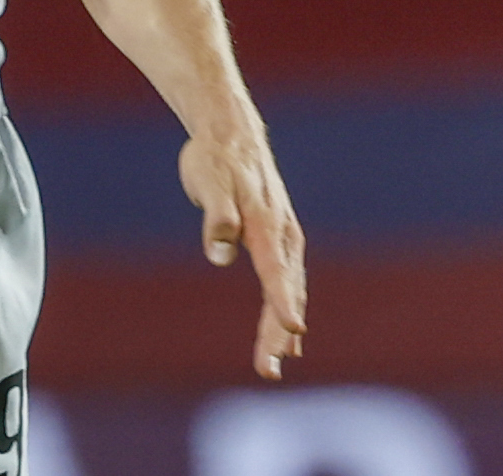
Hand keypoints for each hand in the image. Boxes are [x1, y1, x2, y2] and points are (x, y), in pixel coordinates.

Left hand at [181, 127, 306, 378]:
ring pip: (288, 290)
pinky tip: (288, 335)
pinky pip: (287, 282)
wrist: (230, 132)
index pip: (276, 272)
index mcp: (267, 225)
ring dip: (282, 327)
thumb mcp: (210, 181)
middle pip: (285, 291)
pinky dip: (286, 308)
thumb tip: (220, 254)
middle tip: (267, 370)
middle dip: (278, 332)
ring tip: (276, 363)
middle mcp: (283, 235)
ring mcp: (284, 238)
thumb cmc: (216, 158)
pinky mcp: (276, 239)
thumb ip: (217, 217)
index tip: (292, 333)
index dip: (282, 304)